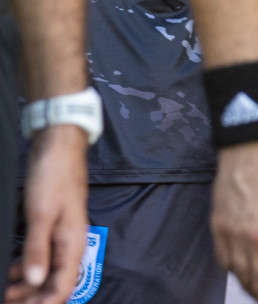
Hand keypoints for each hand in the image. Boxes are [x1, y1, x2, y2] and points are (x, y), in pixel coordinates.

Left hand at [4, 125, 85, 303]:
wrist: (59, 147)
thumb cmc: (52, 178)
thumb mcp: (40, 215)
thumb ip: (38, 250)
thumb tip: (34, 282)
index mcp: (72, 243)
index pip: (62, 287)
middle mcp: (70, 244)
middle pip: (54, 283)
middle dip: (32, 298)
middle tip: (6, 302)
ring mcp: (61, 235)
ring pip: (46, 271)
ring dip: (26, 286)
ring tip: (4, 293)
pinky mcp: (52, 227)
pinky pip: (41, 257)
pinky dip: (25, 269)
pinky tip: (10, 272)